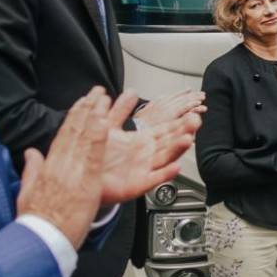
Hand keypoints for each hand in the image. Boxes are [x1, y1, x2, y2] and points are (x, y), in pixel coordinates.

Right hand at [16, 87, 109, 248]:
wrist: (41, 240)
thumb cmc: (38, 221)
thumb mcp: (28, 192)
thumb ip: (32, 170)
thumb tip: (30, 154)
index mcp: (49, 168)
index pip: (63, 137)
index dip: (73, 118)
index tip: (80, 103)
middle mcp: (60, 166)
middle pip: (74, 132)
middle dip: (86, 110)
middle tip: (95, 92)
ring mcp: (72, 172)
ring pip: (84, 138)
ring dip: (94, 116)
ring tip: (102, 98)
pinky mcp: (85, 182)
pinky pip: (94, 156)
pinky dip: (98, 138)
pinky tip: (105, 123)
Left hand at [99, 89, 200, 204]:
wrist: (82, 179)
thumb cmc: (96, 156)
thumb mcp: (107, 128)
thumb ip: (119, 111)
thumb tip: (130, 92)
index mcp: (140, 141)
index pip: (164, 130)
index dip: (178, 122)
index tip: (191, 113)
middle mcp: (145, 155)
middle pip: (169, 141)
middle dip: (183, 131)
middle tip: (195, 121)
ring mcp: (143, 169)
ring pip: (165, 157)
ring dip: (177, 149)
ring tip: (188, 139)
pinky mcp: (137, 184)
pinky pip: (154, 179)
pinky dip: (166, 174)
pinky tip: (176, 168)